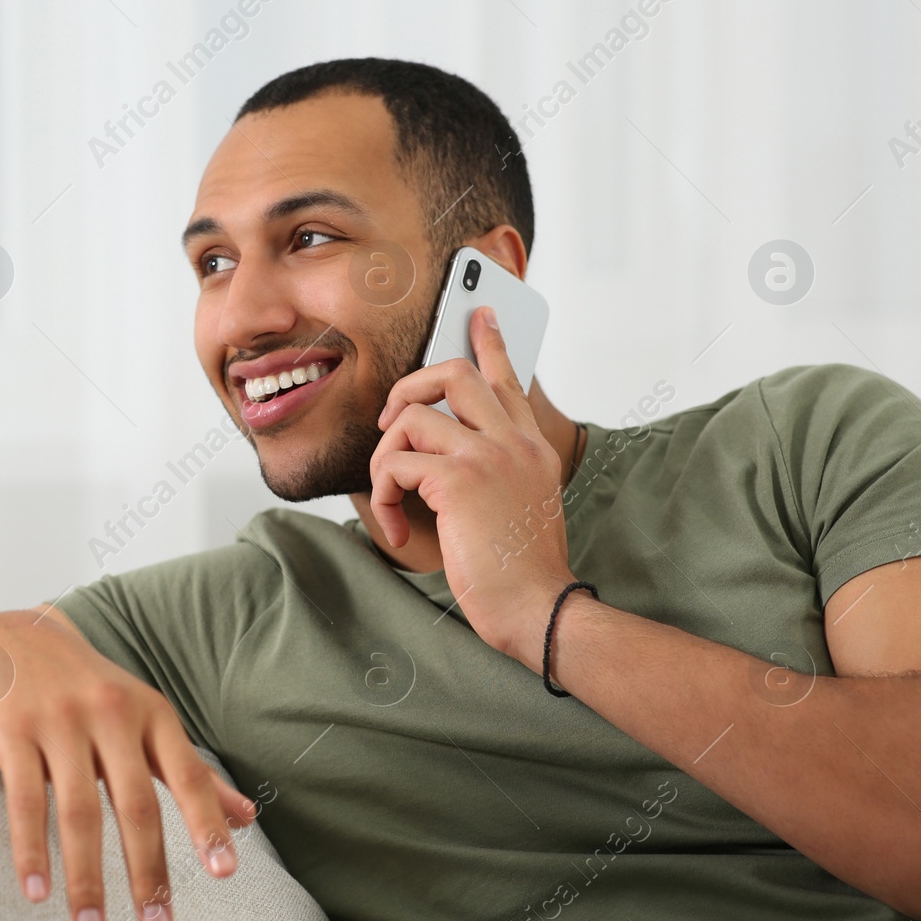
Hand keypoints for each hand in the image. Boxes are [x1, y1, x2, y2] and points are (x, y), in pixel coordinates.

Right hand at [0, 607, 257, 920]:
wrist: (9, 638)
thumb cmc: (88, 688)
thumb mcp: (145, 718)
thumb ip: (192, 770)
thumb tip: (248, 819)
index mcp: (151, 713)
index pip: (188, 775)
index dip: (206, 824)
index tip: (225, 874)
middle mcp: (111, 713)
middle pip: (136, 804)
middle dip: (148, 871)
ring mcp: (60, 721)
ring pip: (78, 811)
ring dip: (86, 877)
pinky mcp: (14, 731)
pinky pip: (23, 800)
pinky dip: (30, 851)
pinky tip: (36, 892)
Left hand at [371, 305, 577, 666]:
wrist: (536, 607)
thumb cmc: (521, 569)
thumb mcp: (521, 505)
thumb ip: (498, 470)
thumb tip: (442, 455)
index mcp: (530, 447)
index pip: (508, 378)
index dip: (489, 342)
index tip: (478, 314)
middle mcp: (513, 442)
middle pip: (453, 373)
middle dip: (407, 388)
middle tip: (389, 422)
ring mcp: (488, 456)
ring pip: (410, 418)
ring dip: (384, 459)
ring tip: (394, 499)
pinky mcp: (457, 480)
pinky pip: (395, 464)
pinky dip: (384, 498)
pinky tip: (399, 529)